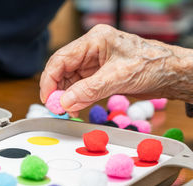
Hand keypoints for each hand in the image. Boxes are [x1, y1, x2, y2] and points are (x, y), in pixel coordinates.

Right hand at [40, 24, 192, 113]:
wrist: (172, 74)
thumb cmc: (153, 64)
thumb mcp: (118, 77)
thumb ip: (89, 90)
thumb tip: (65, 102)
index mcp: (94, 40)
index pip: (61, 59)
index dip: (50, 79)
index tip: (47, 98)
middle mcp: (91, 50)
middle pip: (62, 70)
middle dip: (57, 90)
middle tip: (56, 108)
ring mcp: (94, 63)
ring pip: (70, 80)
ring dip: (66, 96)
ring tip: (68, 111)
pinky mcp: (99, 75)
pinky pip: (80, 87)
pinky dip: (76, 99)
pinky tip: (76, 108)